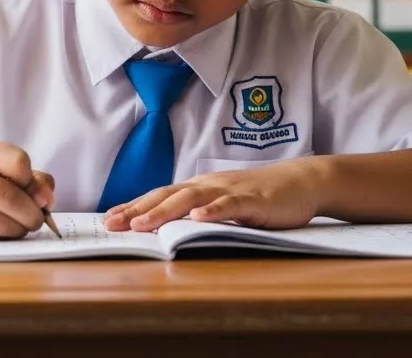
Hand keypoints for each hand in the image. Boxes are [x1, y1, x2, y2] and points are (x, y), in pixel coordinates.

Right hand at [0, 137, 54, 240]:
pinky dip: (0, 237)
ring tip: (17, 226)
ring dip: (19, 229)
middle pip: (12, 198)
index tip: (31, 189)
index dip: (32, 181)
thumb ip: (27, 176)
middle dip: (33, 214)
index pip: (19, 163)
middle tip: (36, 219)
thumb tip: (47, 199)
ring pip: (1, 223)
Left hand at [103, 159, 323, 232]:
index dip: (134, 206)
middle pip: (167, 195)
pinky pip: (230, 204)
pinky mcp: (253, 200)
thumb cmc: (262, 195)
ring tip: (142, 224)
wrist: (303, 181)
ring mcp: (230, 190)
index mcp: (200, 187)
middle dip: (137, 209)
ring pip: (191, 199)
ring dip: (164, 211)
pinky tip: (198, 218)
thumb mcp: (225, 204)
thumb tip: (170, 230)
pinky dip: (212, 211)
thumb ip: (201, 213)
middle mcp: (209, 185)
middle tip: (112, 224)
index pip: (160, 196)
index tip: (108, 220)